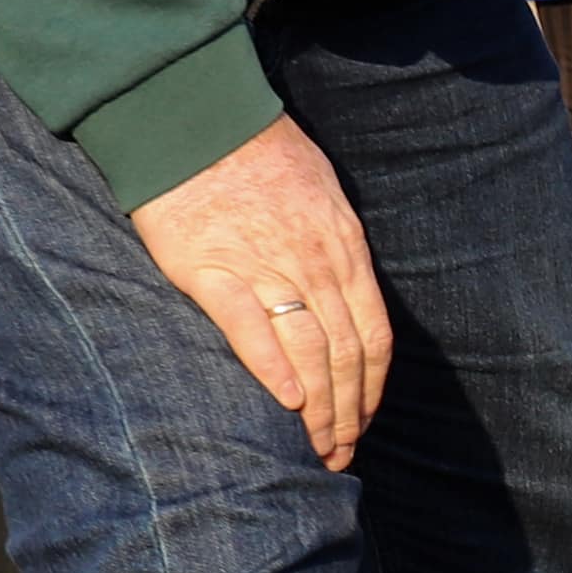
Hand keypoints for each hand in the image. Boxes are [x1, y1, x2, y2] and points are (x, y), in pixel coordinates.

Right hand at [132, 116, 393, 470]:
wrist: (198, 117)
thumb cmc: (260, 153)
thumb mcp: (323, 194)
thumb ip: (336, 248)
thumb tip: (348, 298)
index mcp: (345, 249)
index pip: (373, 335)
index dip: (372, 387)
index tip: (364, 422)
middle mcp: (315, 264)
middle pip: (345, 355)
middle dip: (348, 413)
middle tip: (340, 454)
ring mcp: (264, 267)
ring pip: (307, 352)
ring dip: (319, 409)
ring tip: (317, 448)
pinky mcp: (211, 269)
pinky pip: (249, 328)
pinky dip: (272, 369)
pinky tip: (285, 404)